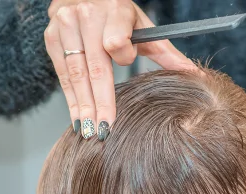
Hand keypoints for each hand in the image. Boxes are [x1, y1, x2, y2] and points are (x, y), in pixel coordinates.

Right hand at [44, 0, 195, 139]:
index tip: (126, 64)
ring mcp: (65, 27)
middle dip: (100, 101)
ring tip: (90, 130)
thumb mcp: (141, 24)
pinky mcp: (51, 38)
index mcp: (114, 10)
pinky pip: (63, 75)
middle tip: (105, 129)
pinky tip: (77, 118)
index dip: (123, 56)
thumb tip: (193, 73)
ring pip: (76, 74)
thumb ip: (164, 50)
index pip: (116, 41)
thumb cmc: (115, 12)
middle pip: (94, 66)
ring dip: (82, 106)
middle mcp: (86, 16)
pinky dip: (70, 99)